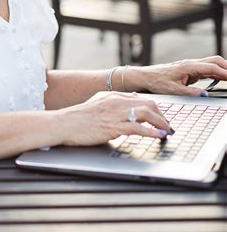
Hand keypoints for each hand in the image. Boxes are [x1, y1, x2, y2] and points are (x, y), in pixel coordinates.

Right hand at [58, 92, 172, 145]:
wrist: (64, 123)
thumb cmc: (78, 117)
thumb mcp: (96, 104)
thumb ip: (112, 103)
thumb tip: (131, 101)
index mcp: (112, 96)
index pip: (141, 98)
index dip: (154, 108)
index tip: (161, 117)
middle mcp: (116, 101)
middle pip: (148, 104)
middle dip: (161, 115)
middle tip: (168, 126)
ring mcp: (115, 113)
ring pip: (146, 113)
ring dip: (160, 123)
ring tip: (167, 131)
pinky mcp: (113, 126)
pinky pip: (137, 128)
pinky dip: (151, 132)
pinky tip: (158, 136)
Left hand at [130, 55, 226, 96]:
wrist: (147, 76)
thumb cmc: (158, 81)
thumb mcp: (173, 90)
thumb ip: (190, 92)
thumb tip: (205, 94)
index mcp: (188, 66)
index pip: (211, 68)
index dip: (224, 73)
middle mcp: (192, 64)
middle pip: (215, 61)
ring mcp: (192, 66)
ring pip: (212, 64)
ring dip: (223, 69)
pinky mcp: (191, 70)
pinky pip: (207, 69)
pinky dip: (217, 72)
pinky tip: (222, 78)